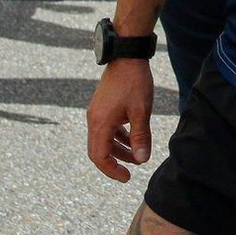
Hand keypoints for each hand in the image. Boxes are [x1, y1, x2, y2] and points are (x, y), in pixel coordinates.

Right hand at [87, 58, 154, 182]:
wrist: (127, 56)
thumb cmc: (134, 82)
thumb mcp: (141, 111)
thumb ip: (140, 136)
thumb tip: (141, 160)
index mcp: (100, 123)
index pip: (99, 157)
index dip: (112, 170)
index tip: (127, 177)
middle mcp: (94, 120)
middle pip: (98, 151)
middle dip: (114, 163)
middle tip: (130, 172)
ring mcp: (96, 113)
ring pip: (103, 140)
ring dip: (118, 150)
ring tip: (137, 156)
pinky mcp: (102, 107)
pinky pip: (106, 129)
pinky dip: (118, 137)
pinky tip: (132, 138)